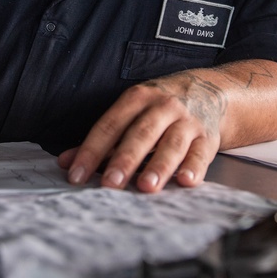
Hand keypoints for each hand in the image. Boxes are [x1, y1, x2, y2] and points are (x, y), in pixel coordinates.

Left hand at [57, 71, 224, 192]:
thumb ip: (100, 140)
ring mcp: (187, 122)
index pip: (110, 125)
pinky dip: (194, 167)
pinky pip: (200, 153)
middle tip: (110, 184)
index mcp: (137, 98)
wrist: (210, 91)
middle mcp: (162, 107)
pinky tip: (185, 181)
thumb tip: (66, 163)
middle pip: (140, 134)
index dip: (91, 150)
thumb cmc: (161, 106)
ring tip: (146, 186)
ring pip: (171, 144)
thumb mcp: (131, 112)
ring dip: (158, 165)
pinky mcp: (207, 137)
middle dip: (124, 159)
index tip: (77, 175)